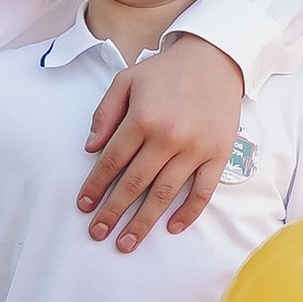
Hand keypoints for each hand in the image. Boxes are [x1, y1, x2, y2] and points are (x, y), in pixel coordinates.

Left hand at [76, 31, 243, 249]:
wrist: (215, 59)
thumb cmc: (166, 71)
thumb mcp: (126, 80)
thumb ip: (105, 113)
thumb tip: (90, 148)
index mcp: (142, 119)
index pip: (111, 161)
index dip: (95, 186)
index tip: (84, 206)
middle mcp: (167, 137)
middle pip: (134, 184)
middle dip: (113, 212)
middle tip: (98, 233)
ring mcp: (195, 149)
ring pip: (164, 194)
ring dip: (143, 222)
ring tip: (126, 243)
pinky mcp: (218, 155)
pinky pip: (202, 191)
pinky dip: (188, 212)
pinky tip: (172, 227)